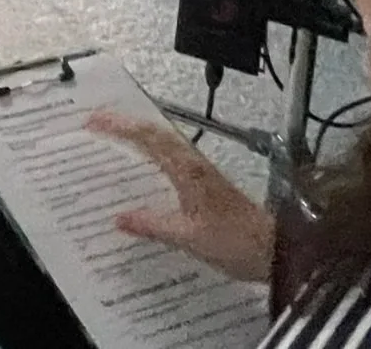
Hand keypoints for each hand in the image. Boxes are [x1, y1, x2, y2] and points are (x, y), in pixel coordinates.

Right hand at [85, 111, 274, 283]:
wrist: (276, 250)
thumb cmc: (236, 242)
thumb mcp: (188, 237)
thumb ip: (153, 225)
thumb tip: (119, 218)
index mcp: (187, 171)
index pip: (148, 138)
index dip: (119, 126)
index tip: (94, 120)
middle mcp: (194, 164)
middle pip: (155, 132)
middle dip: (125, 123)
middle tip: (96, 120)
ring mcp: (202, 172)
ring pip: (164, 142)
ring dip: (138, 134)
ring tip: (113, 135)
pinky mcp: (207, 183)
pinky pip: (172, 157)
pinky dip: (152, 151)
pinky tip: (144, 164)